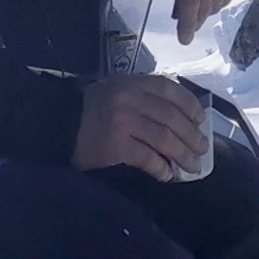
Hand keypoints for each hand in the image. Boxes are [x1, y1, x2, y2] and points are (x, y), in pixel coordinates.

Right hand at [74, 75, 211, 182]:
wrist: (57, 123)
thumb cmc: (90, 109)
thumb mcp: (116, 90)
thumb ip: (142, 97)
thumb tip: (179, 119)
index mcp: (132, 83)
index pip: (170, 90)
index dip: (190, 105)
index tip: (201, 120)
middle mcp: (130, 99)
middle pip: (172, 118)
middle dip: (191, 136)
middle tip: (202, 150)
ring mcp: (123, 121)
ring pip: (164, 138)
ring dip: (182, 154)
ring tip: (192, 166)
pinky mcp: (116, 145)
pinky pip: (147, 158)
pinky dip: (160, 168)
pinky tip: (167, 175)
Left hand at [152, 0, 239, 46]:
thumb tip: (178, 4)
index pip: (191, 4)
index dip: (188, 25)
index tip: (184, 39)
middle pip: (206, 8)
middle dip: (195, 20)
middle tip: (186, 24)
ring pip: (218, 4)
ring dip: (206, 12)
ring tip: (196, 9)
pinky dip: (218, 2)